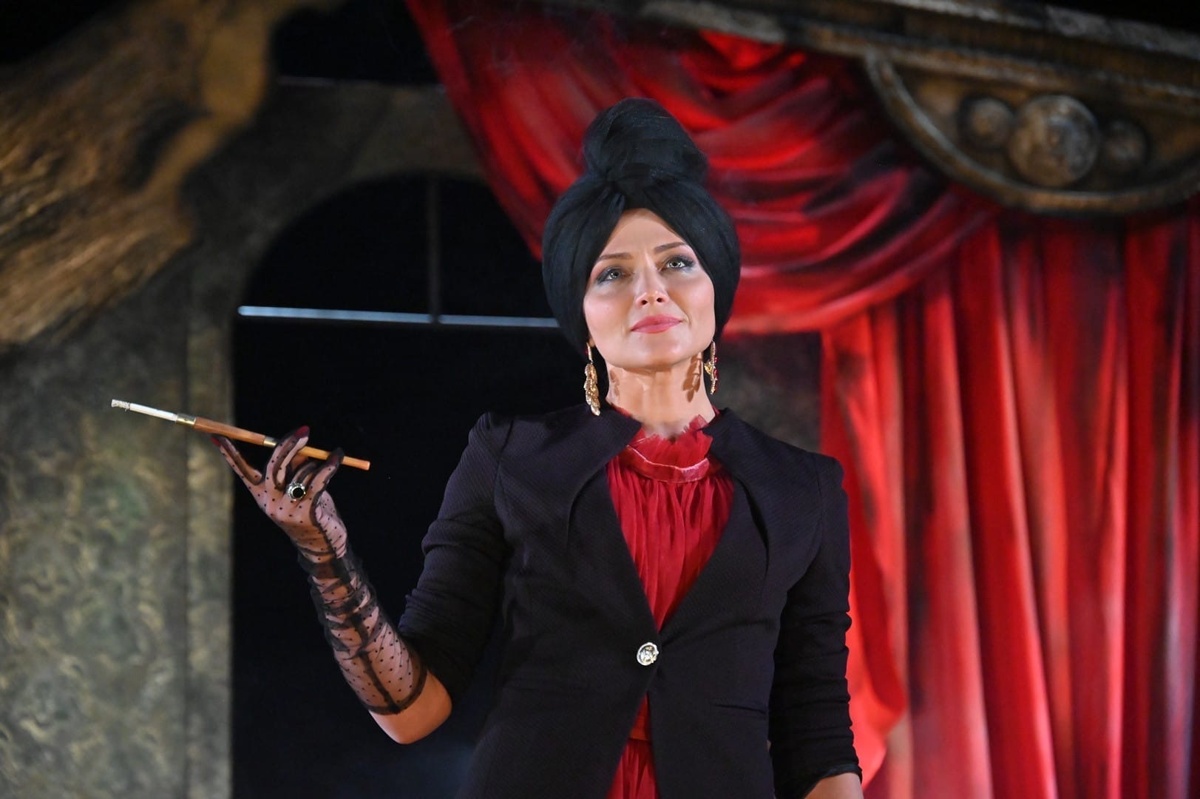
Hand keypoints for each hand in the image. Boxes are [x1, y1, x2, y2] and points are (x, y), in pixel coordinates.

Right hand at [213, 426, 347, 562]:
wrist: (320, 543)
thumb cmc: (308, 508)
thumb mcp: (298, 484)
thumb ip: (295, 464)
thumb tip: (298, 443)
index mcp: (261, 493)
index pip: (242, 470)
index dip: (230, 453)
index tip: (216, 436)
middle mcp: (269, 501)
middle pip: (274, 467)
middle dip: (288, 445)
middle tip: (305, 431)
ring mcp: (286, 508)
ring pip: (302, 473)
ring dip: (317, 465)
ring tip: (328, 466)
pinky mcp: (306, 512)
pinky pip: (318, 480)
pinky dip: (330, 465)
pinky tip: (337, 455)